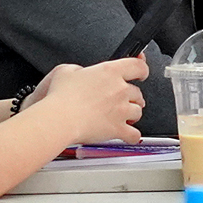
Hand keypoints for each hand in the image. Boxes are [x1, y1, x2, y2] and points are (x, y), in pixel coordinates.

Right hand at [25, 57, 145, 142]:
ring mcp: (121, 110)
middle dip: (132, 97)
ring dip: (132, 114)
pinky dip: (132, 136)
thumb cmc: (60, 96)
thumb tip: (82, 74)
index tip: (141, 73)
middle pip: (137, 92)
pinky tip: (128, 135)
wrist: (60, 119)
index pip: (138, 66)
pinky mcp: (118, 128)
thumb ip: (80, 70)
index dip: (142, 69)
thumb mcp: (66, 70)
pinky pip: (134, 134)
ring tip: (123, 116)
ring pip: (138, 111)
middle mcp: (119, 90)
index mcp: (110, 72)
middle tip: (123, 100)